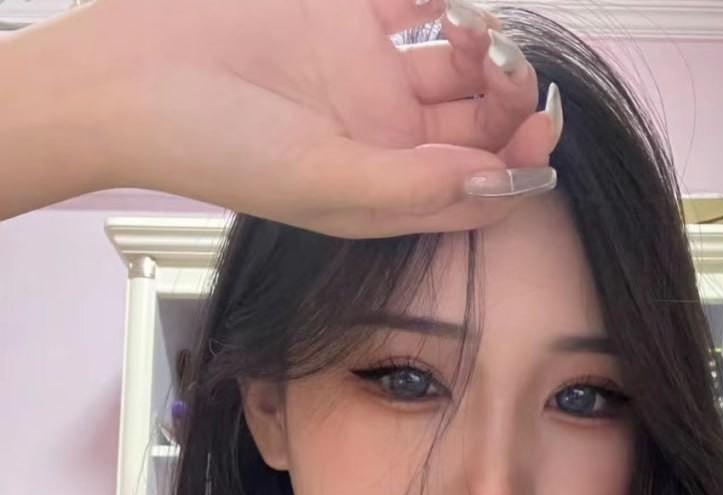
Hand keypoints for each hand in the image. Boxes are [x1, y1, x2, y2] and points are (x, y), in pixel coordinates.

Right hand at [85, 0, 559, 236]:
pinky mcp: (341, 15)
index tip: (538, 133)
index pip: (476, 187)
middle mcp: (384, 138)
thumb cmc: (215, 147)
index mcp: (385, 190)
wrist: (126, 77)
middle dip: (508, 97)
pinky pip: (413, 3)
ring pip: (457, 62)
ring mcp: (365, 75)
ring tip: (471, 26)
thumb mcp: (321, 183)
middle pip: (477, 122)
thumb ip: (412, 187)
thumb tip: (497, 184)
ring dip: (483, 43)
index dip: (518, 164)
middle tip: (507, 66)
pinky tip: (443, 1)